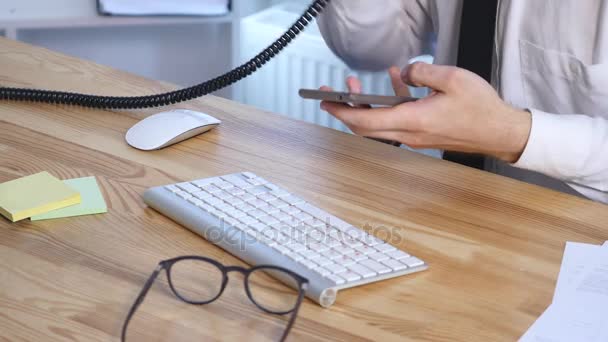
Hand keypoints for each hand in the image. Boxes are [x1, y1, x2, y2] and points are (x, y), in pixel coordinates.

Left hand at [319, 63, 531, 162]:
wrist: (500, 133)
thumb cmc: (480, 109)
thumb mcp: (451, 79)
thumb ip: (422, 72)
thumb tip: (403, 73)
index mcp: (413, 120)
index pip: (366, 120)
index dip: (342, 111)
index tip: (325, 102)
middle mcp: (409, 133)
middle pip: (365, 126)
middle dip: (344, 110)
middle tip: (331, 94)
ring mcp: (415, 136)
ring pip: (379, 124)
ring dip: (365, 106)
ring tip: (356, 84)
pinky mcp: (423, 134)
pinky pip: (397, 119)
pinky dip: (389, 103)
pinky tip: (395, 82)